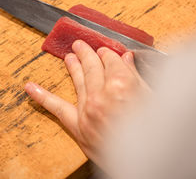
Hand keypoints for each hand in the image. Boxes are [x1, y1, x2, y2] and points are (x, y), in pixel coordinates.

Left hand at [25, 40, 150, 166]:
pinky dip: (42, 97)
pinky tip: (31, 88)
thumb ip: (135, 76)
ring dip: (72, 66)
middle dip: (86, 53)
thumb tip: (126, 58)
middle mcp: (102, 94)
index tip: (105, 51)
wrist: (146, 161)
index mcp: (122, 84)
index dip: (108, 54)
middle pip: (92, 66)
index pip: (111, 60)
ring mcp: (87, 109)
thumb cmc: (153, 131)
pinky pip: (57, 108)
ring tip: (68, 57)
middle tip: (80, 45)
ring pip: (78, 79)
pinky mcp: (78, 126)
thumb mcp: (152, 98)